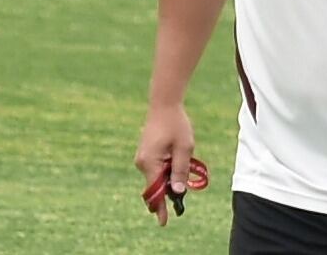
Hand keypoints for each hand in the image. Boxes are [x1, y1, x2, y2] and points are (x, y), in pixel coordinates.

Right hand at [134, 104, 194, 225]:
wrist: (164, 104)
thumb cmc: (176, 124)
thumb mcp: (184, 148)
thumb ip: (180, 170)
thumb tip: (177, 191)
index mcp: (150, 163)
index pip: (155, 192)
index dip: (160, 208)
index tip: (164, 222)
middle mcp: (142, 163)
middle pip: (156, 186)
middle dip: (169, 189)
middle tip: (184, 184)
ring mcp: (142, 158)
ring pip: (157, 177)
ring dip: (170, 176)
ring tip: (183, 157)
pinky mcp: (145, 153)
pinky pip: (156, 168)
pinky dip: (166, 168)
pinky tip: (176, 154)